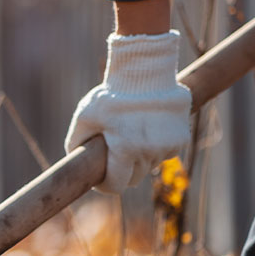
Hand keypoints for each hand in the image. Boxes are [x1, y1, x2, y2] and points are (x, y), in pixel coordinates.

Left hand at [65, 30, 190, 193]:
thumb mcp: (84, 116)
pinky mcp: (180, 139)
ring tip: (132, 134)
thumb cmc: (112, 94)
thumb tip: (74, 160)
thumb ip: (76, 142)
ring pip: (150, 165)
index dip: (106, 185)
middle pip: (134, 178)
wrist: (146, 69)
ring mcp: (167, 146)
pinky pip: (164, 153)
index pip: (116, 186)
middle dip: (123, 171)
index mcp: (125, 149)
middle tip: (115, 154)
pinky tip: (149, 128)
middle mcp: (149, 151)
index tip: (102, 180)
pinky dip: (156, 146)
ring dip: (140, 157)